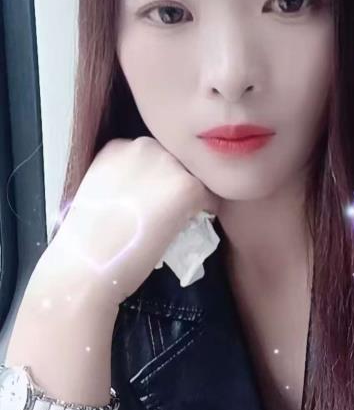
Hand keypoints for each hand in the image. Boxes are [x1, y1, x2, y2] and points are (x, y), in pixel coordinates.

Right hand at [36, 137, 220, 309]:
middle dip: (174, 184)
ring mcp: (167, 164)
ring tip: (178, 221)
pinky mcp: (187, 186)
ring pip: (194, 177)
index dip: (156, 179)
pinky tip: (187, 228)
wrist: (87, 264)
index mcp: (118, 146)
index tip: (152, 200)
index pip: (152, 156)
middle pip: (175, 161)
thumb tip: (150, 192)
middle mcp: (143, 146)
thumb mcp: (100, 193)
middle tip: (167, 212)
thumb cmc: (87, 240)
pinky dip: (206, 213)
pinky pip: (210, 198)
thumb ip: (124, 181)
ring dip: (191, 197)